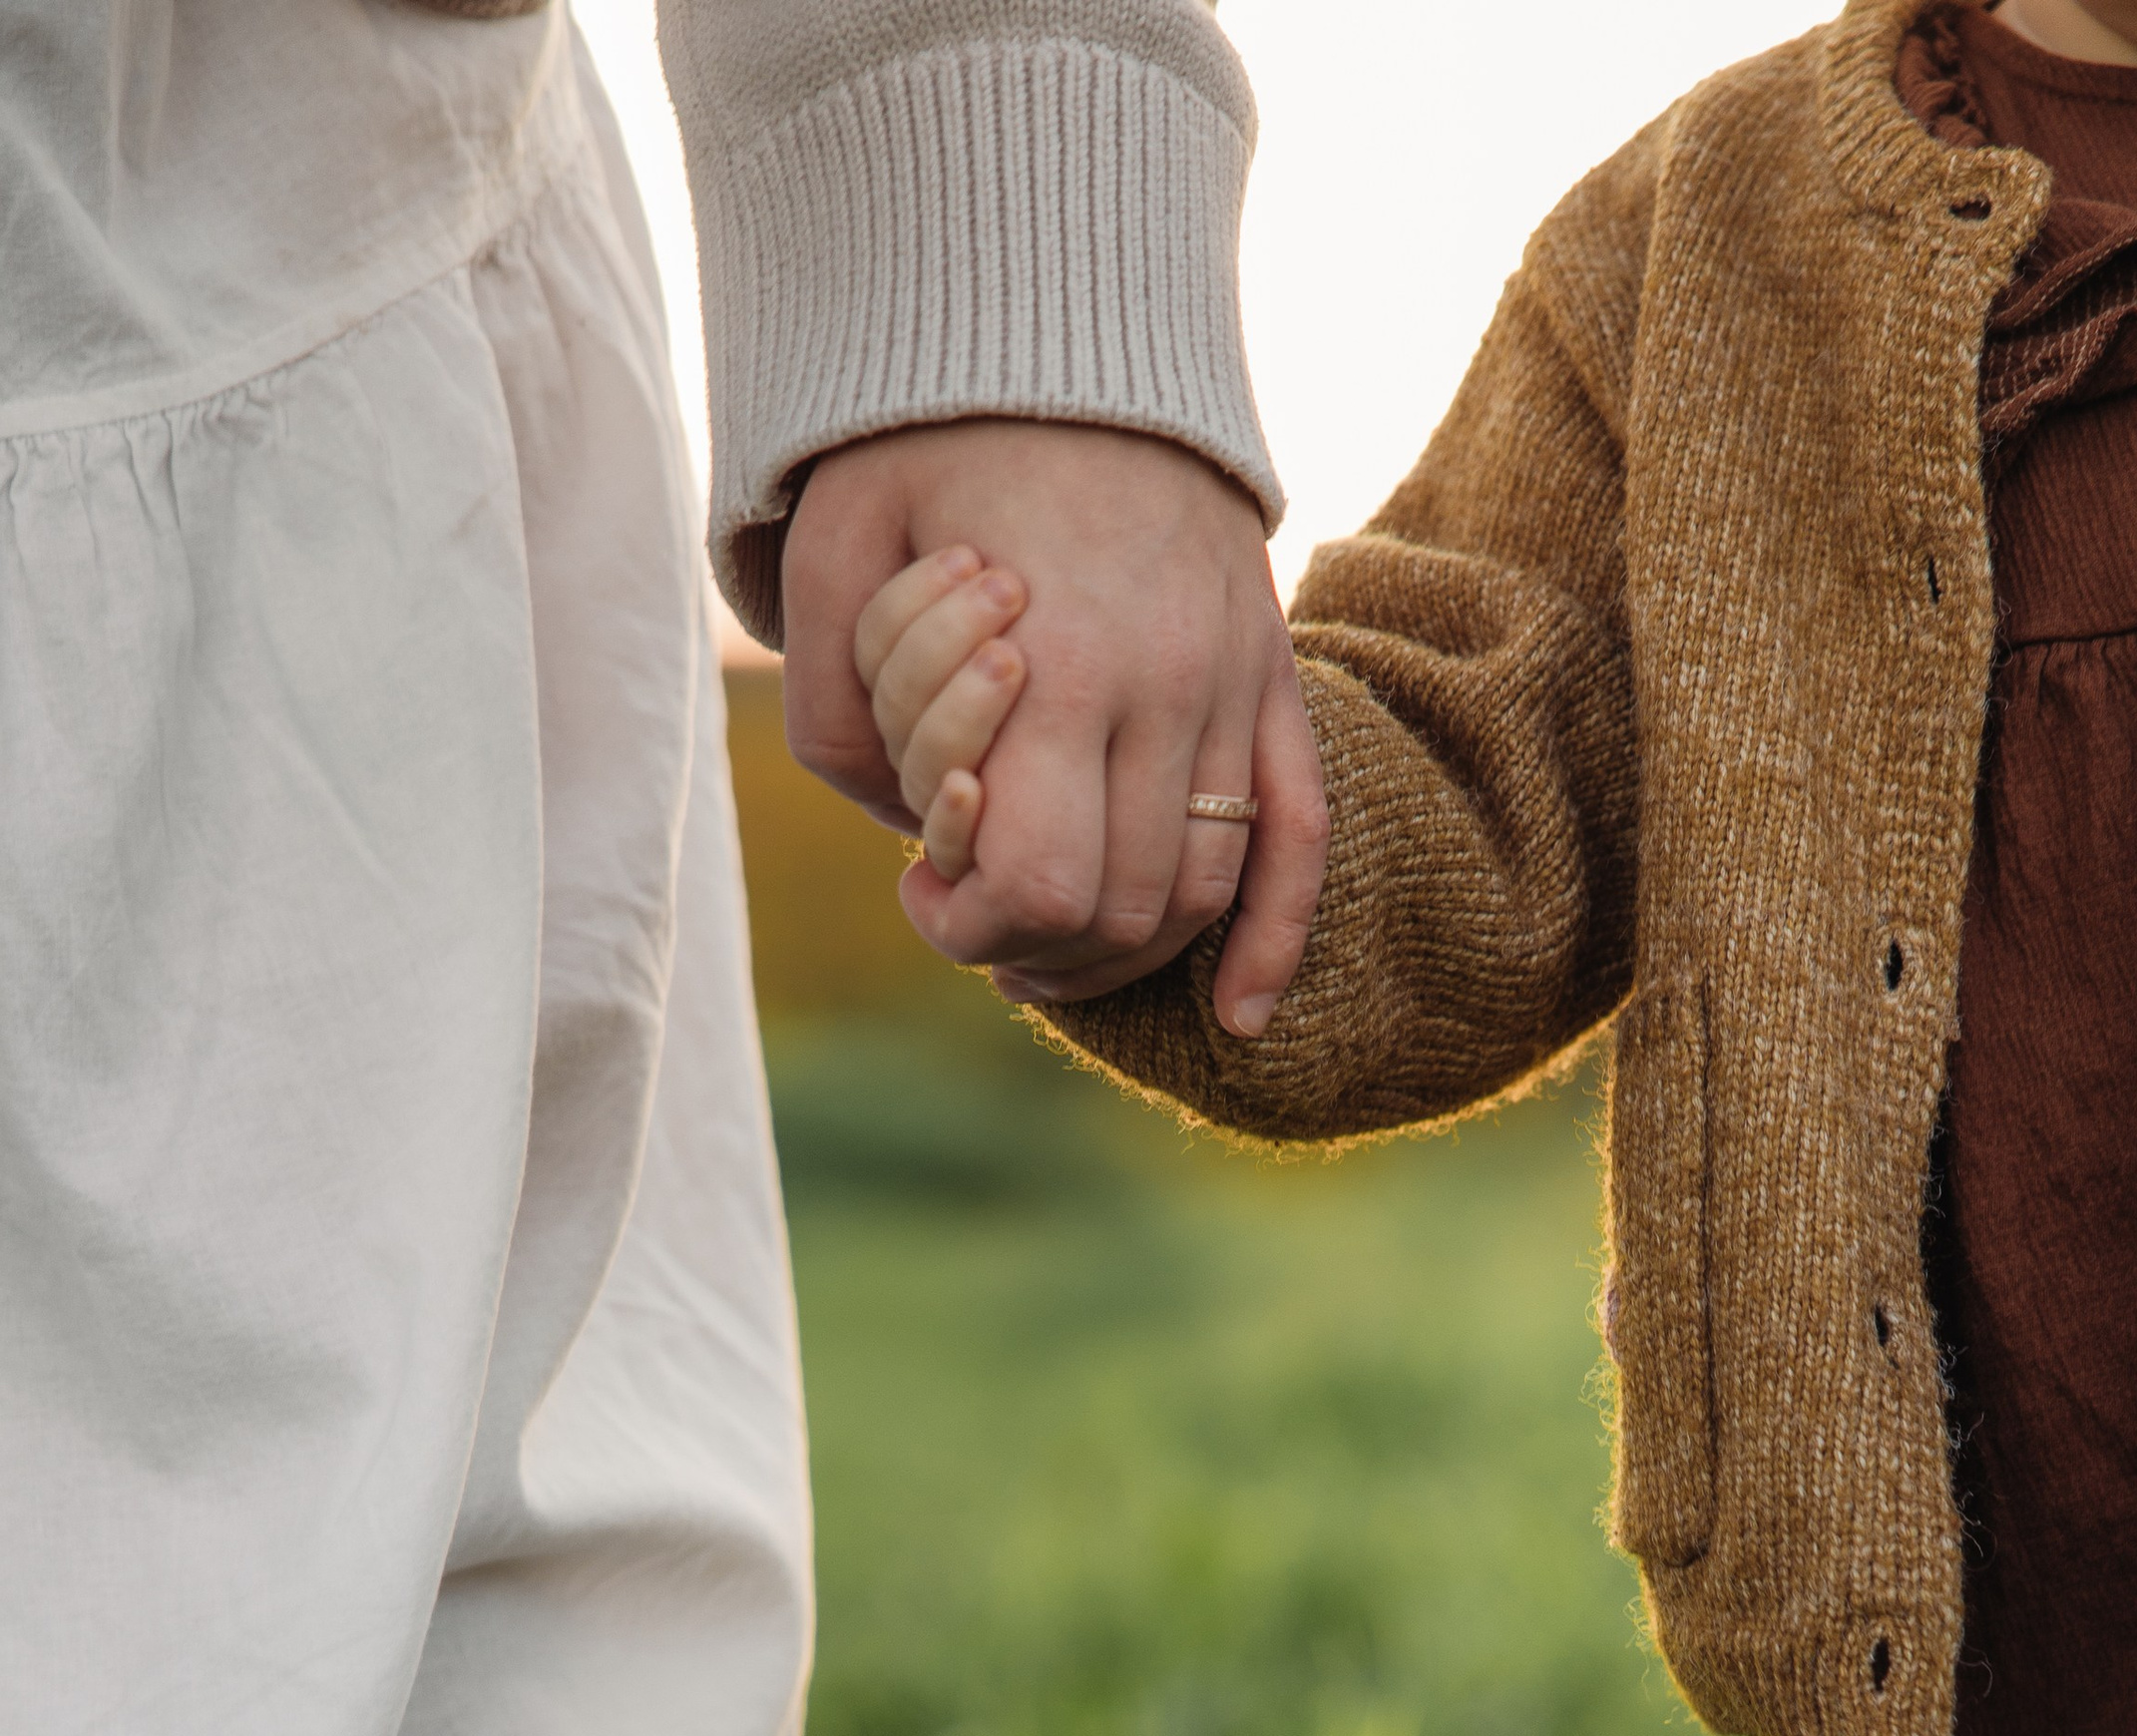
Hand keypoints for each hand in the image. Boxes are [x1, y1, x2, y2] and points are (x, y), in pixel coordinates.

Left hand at [781, 419, 1326, 1035]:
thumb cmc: (928, 436)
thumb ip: (837, 708)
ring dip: (1124, 951)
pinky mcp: (1273, 675)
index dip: (971, 927)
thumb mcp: (832, 550)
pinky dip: (1275, 939)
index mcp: (1058, 663)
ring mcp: (1234, 683)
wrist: (1067, 320)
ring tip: (1044, 933)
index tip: (921, 891)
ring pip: (1203, 892)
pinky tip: (1238, 1015)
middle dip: (1035, 947)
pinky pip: (1304, 834)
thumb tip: (900, 829)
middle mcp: (1166, 686)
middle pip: (1123, 911)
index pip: (1043, 886)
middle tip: (971, 911)